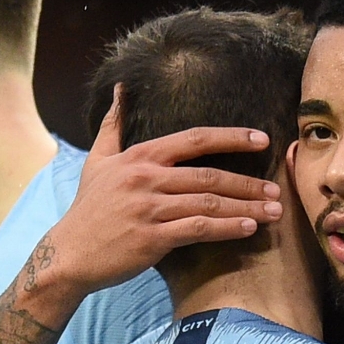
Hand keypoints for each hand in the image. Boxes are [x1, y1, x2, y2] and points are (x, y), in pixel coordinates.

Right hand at [40, 86, 283, 299]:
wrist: (68, 254)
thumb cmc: (89, 208)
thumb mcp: (97, 160)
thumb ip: (113, 124)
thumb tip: (122, 88)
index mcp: (140, 157)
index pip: (195, 139)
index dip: (232, 137)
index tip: (262, 140)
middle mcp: (147, 178)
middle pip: (209, 176)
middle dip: (248, 183)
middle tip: (276, 190)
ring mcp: (149, 208)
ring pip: (209, 204)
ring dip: (246, 208)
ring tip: (273, 212)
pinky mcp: (152, 238)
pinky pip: (198, 229)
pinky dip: (227, 229)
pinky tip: (248, 230)